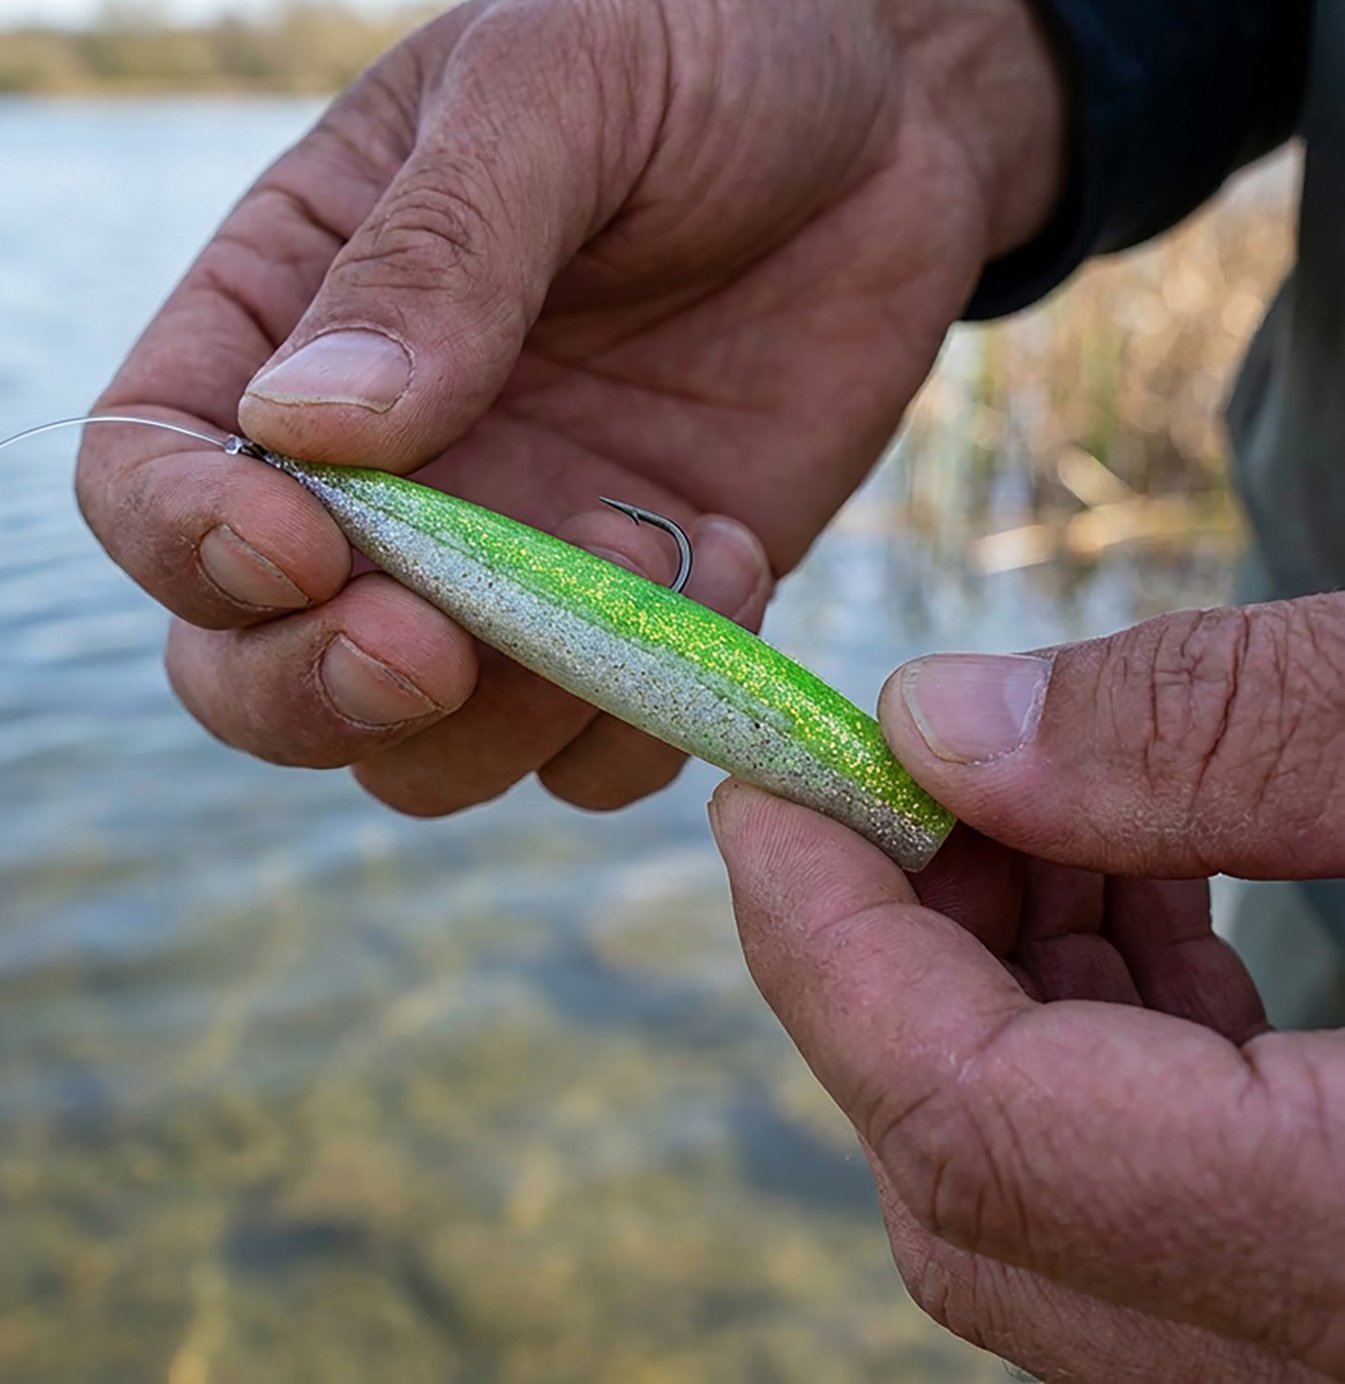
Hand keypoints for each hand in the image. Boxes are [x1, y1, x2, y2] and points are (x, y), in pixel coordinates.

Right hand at [76, 0, 1063, 815]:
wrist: (896, 110)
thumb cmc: (707, 48)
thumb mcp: (560, 85)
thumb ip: (438, 252)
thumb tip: (310, 426)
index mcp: (290, 322)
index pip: (149, 479)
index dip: (189, 542)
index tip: (302, 542)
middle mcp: (380, 475)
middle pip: (250, 667)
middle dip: (316, 693)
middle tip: (431, 653)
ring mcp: (507, 563)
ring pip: (420, 751)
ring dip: (509, 715)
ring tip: (646, 547)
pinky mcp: (637, 616)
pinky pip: (591, 754)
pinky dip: (645, 710)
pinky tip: (734, 554)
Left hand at [711, 593, 1344, 1380]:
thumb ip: (1215, 734)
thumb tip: (938, 723)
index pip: (984, 1138)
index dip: (828, 952)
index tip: (760, 793)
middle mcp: (1340, 1341)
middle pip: (990, 1193)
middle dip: (898, 962)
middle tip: (901, 783)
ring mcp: (1341, 1319)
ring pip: (1060, 1194)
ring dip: (997, 978)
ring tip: (1026, 803)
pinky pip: (1161, 1179)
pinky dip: (1104, 1021)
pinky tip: (1128, 877)